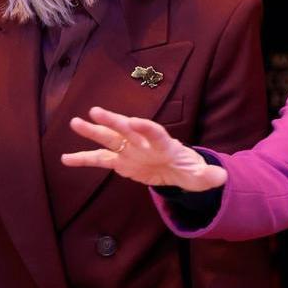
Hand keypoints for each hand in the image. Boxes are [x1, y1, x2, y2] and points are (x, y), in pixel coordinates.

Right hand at [60, 106, 227, 191]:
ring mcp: (131, 150)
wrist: (178, 170)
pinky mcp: (121, 161)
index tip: (134, 121)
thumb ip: (208, 176)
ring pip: (110, 139)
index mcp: (165, 144)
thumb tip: (222, 176)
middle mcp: (145, 143)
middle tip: (96, 111)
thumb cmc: (190, 170)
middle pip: (128, 130)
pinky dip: (84, 159)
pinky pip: (100, 159)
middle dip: (114, 121)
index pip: (155, 133)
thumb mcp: (201, 176)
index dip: (145, 128)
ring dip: (93, 131)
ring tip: (74, 122)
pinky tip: (65, 158)